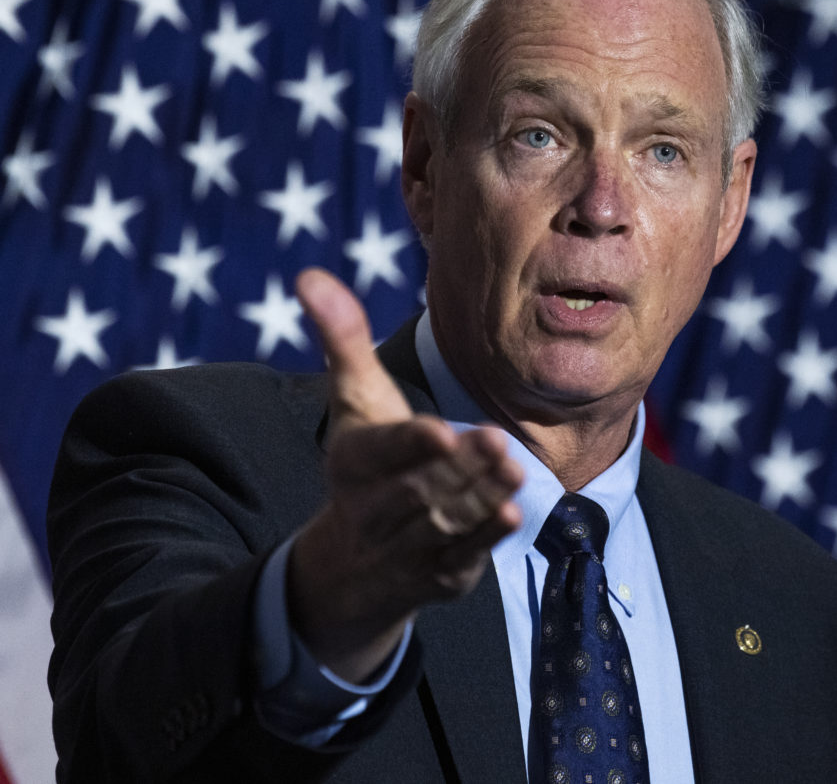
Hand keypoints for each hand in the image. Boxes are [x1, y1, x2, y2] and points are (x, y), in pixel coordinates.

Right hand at [287, 268, 522, 681]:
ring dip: (479, 497)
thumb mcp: (354, 399)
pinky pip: (463, 557)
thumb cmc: (366, 459)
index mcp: (354, 461)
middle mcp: (375, 508)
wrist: (355, 559)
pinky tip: (513, 514)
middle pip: (420, 487)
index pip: (381, 452)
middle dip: (458, 467)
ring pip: (445, 521)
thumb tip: (310, 275)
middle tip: (496, 440)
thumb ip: (342, 338)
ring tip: (513, 469)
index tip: (438, 430)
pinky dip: (486, 539)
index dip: (408, 444)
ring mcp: (407, 545)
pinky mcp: (440, 573)